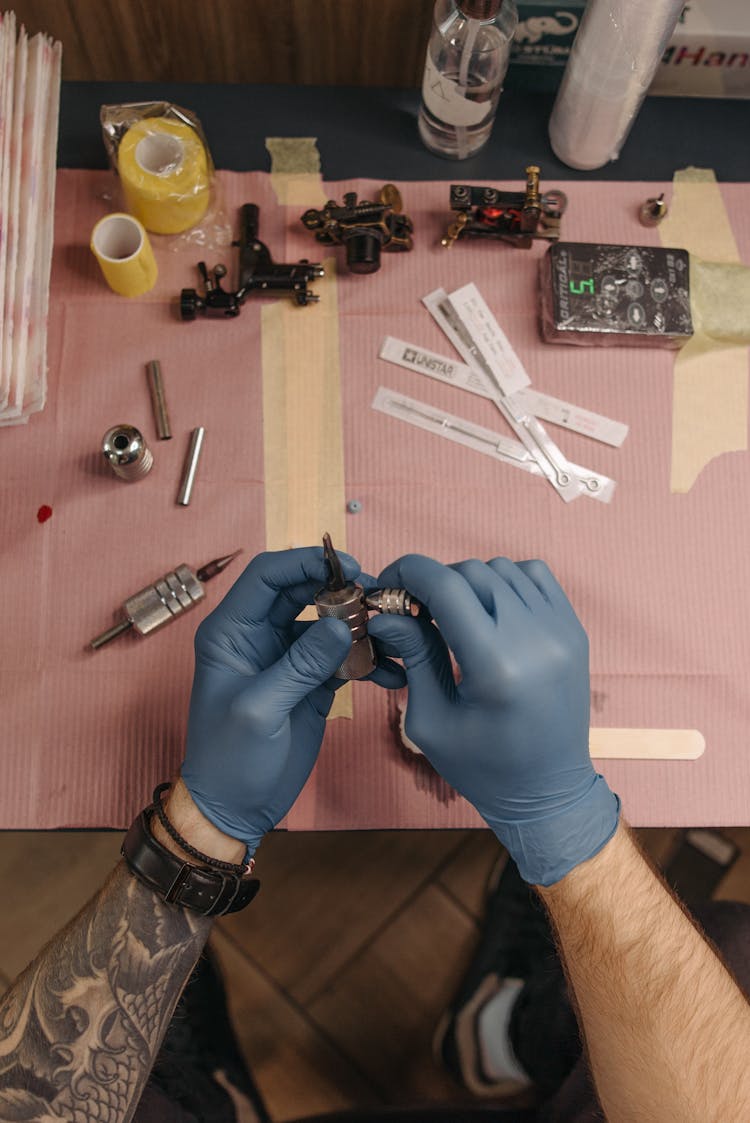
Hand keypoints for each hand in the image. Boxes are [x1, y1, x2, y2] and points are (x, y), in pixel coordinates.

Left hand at [181, 547, 387, 857]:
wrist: (234, 808)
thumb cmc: (229, 761)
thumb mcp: (259, 710)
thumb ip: (300, 666)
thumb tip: (342, 626)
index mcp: (231, 632)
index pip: (267, 576)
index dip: (304, 563)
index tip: (348, 567)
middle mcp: (258, 637)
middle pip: (302, 592)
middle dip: (341, 589)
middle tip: (379, 595)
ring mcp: (287, 658)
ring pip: (328, 622)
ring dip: (359, 624)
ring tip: (391, 632)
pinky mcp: (311, 681)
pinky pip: (342, 656)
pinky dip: (367, 658)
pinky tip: (390, 670)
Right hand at [367, 555, 619, 885]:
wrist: (549, 792)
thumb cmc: (484, 767)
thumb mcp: (431, 721)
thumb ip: (413, 656)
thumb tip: (386, 613)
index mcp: (496, 666)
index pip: (445, 585)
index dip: (407, 573)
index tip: (387, 586)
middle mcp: (535, 639)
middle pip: (470, 572)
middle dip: (433, 583)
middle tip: (415, 612)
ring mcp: (561, 631)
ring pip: (502, 568)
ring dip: (469, 582)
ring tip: (455, 617)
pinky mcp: (574, 630)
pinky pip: (535, 576)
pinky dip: (506, 582)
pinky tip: (490, 612)